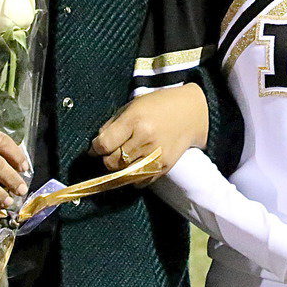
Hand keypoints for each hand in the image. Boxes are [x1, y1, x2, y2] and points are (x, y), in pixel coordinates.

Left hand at [89, 83, 208, 181]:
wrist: (191, 111)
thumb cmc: (159, 105)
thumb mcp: (132, 106)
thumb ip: (112, 125)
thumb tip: (95, 147)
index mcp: (135, 120)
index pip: (104, 144)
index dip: (95, 148)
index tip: (96, 147)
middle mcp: (145, 138)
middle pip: (111, 162)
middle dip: (107, 158)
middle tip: (111, 151)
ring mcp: (156, 155)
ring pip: (123, 174)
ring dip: (119, 169)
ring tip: (124, 157)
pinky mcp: (164, 166)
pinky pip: (139, 181)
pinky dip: (133, 177)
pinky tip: (136, 164)